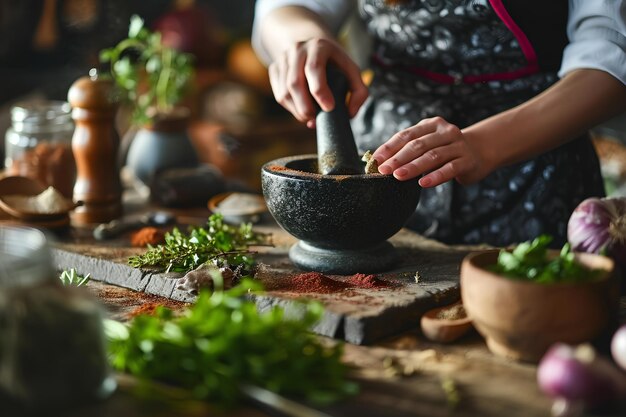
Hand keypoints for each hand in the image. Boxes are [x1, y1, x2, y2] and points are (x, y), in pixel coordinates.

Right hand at [268, 37, 368, 127]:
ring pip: (284, 93)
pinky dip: (290, 108)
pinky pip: (279, 95)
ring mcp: (283, 59)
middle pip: (295, 83)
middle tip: (316, 119)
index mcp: (319, 46)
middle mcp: (298, 49)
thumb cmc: (335, 63)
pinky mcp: (274, 69)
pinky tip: (302, 110)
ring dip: (297, 111)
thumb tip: (350, 114)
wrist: (312, 46)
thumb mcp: (352, 70)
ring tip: (311, 117)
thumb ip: (359, 91)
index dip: (320, 91)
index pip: (314, 68)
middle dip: (305, 107)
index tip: (329, 108)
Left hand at [372, 117, 487, 186]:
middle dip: (398, 158)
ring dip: (414, 167)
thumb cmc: (446, 149)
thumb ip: (409, 149)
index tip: (376, 159)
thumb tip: (380, 162)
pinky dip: (436, 176)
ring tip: (398, 176)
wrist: (480, 151)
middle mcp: (446, 132)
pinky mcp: (468, 161)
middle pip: (418, 145)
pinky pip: (450, 169)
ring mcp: (458, 145)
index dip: (390, 147)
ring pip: (433, 156)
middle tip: (383, 170)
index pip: (407, 135)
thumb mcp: (428, 143)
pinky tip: (423, 183)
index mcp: (431, 125)